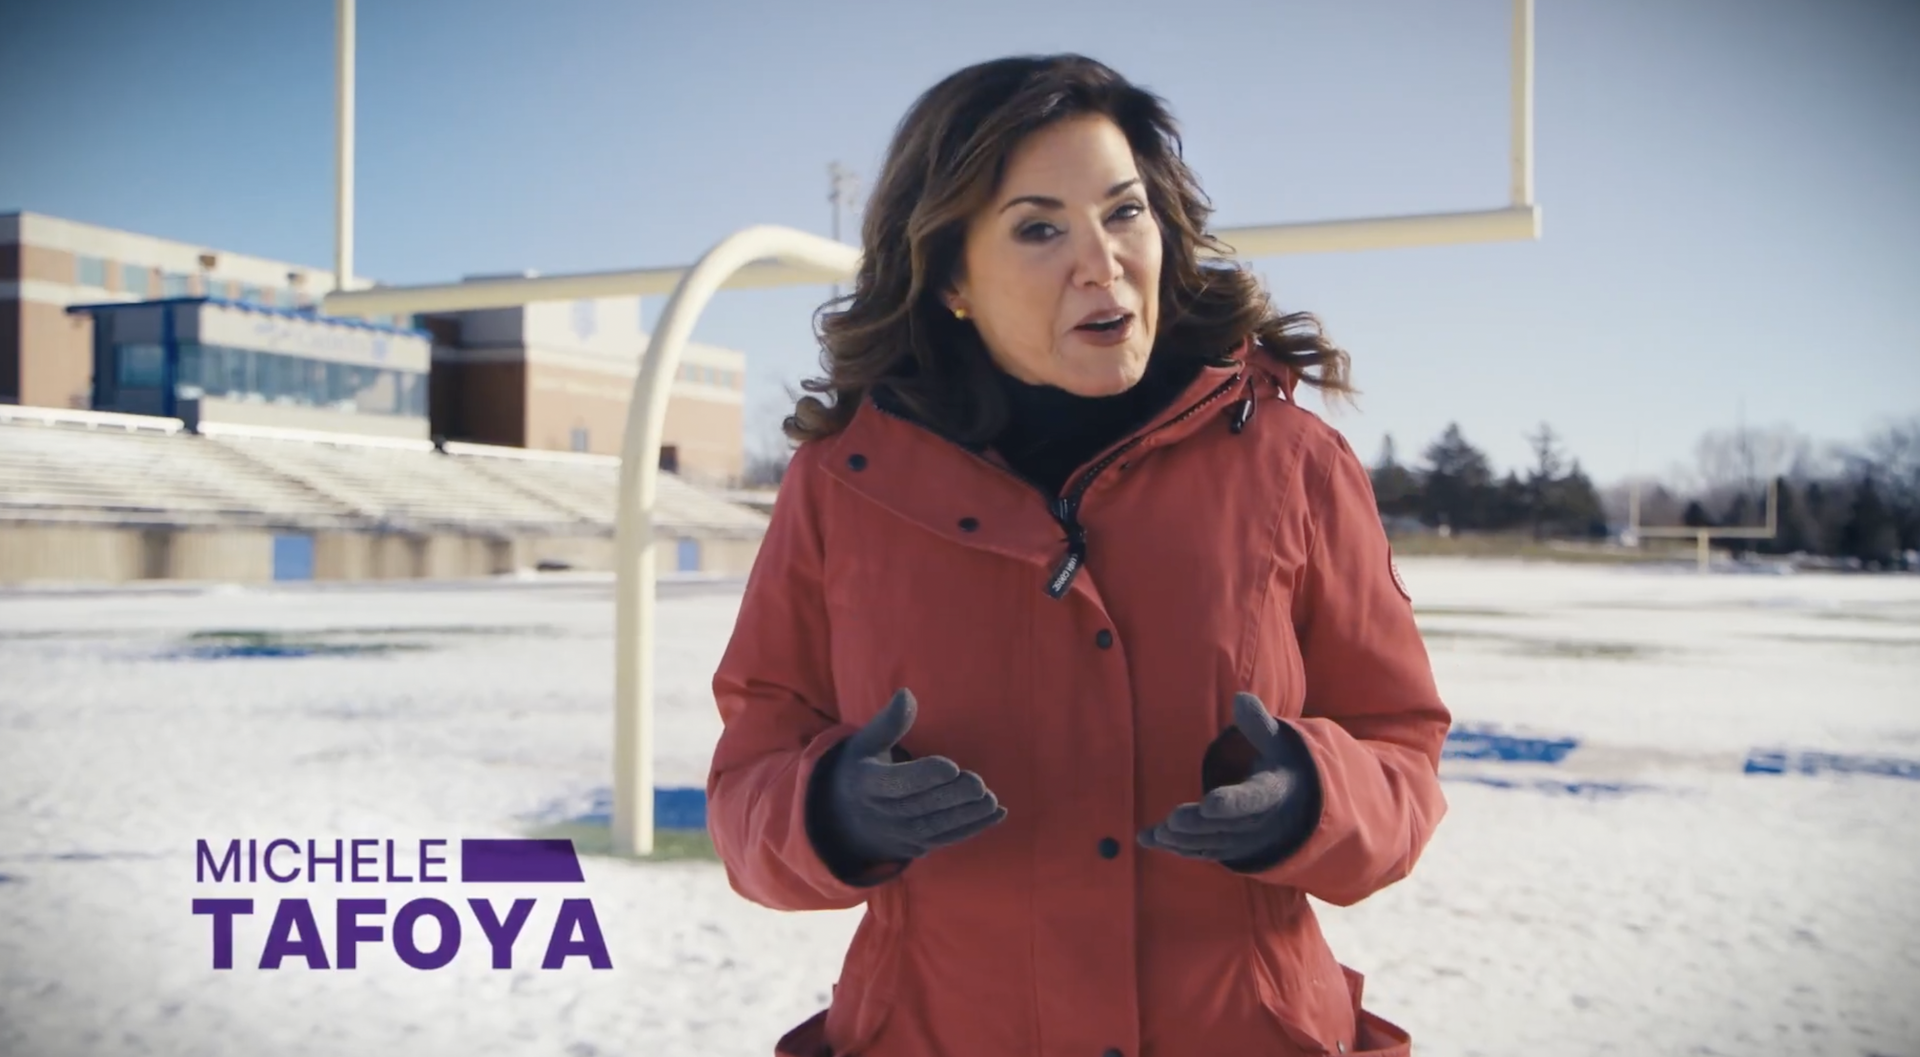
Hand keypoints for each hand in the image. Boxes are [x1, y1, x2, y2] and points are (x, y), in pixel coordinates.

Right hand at [819, 689, 1006, 866]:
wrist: (845, 820)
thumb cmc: (862, 770)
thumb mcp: (866, 744)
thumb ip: (889, 722)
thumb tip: (906, 694)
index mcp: (868, 784)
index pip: (896, 783)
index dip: (924, 776)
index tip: (951, 766)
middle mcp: (883, 814)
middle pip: (920, 807)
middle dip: (951, 797)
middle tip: (977, 783)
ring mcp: (901, 835)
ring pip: (936, 827)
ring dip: (966, 815)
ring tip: (990, 800)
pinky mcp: (918, 846)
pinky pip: (947, 839)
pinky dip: (972, 828)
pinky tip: (996, 814)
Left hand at [1138, 693, 1317, 869]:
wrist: (1296, 805)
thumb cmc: (1279, 765)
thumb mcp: (1277, 743)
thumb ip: (1258, 724)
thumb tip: (1241, 698)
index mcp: (1270, 793)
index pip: (1252, 800)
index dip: (1232, 804)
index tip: (1210, 803)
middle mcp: (1257, 822)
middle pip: (1225, 827)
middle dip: (1198, 825)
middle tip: (1172, 820)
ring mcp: (1242, 840)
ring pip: (1210, 844)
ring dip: (1183, 840)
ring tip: (1156, 833)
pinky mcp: (1226, 848)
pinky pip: (1200, 851)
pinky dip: (1175, 847)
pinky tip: (1147, 839)